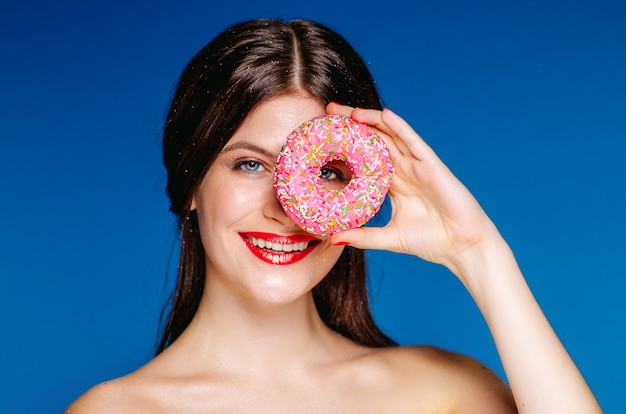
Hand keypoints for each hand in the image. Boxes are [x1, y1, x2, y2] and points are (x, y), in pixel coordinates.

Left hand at [326, 103, 501, 275]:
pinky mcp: (432, 166)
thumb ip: (363, 236)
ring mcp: (418, 166)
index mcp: (394, 184)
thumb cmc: (431, 241)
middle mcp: (404, 170)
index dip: (347, 146)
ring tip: (349, 110)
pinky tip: (385, 115)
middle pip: (375, 140)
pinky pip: (414, 142)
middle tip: (330, 112)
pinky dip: (400, 127)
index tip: (325, 137)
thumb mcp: (389, 238)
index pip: (365, 158)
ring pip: (391, 136)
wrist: (462, 247)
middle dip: (353, 125)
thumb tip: (333, 238)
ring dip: (371, 121)